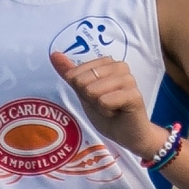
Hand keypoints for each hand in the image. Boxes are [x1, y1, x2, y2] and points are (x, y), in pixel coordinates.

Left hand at [48, 49, 162, 157]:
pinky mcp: (134, 95)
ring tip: (111, 109)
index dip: (80, 91)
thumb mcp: (83, 92)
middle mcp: (120, 66)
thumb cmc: (107, 112)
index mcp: (107, 62)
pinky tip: (118, 113)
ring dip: (98, 106)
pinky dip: (106, 112)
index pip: (75, 73)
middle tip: (104, 105)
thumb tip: (54, 54)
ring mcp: (129, 79)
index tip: (96, 98)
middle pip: (83, 81)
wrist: (127, 134)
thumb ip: (70, 73)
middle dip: (89, 98)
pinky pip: (105, 101)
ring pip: (93, 91)